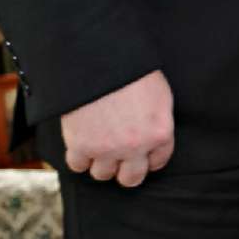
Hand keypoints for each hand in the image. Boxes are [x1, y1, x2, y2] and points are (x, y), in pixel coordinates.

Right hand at [60, 69, 174, 186]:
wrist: (100, 60)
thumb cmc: (132, 71)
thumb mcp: (160, 94)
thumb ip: (158, 120)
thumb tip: (153, 135)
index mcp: (160, 133)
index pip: (158, 162)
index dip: (148, 158)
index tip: (141, 154)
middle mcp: (136, 146)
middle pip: (131, 178)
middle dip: (126, 170)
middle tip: (119, 158)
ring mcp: (108, 148)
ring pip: (103, 174)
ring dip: (101, 162)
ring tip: (99, 146)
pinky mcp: (81, 146)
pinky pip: (78, 166)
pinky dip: (78, 157)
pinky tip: (81, 144)